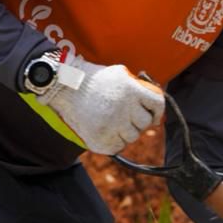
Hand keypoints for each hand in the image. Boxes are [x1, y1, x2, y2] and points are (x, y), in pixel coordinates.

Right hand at [41, 56, 164, 154]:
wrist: (65, 87)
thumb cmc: (94, 80)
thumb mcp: (120, 75)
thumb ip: (138, 88)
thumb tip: (156, 108)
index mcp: (131, 90)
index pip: (157, 104)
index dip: (157, 112)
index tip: (153, 117)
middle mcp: (124, 108)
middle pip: (144, 124)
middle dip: (138, 122)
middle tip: (125, 118)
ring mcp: (112, 125)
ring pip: (132, 137)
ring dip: (125, 131)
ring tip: (111, 122)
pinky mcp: (100, 140)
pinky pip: (118, 147)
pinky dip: (114, 141)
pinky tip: (105, 130)